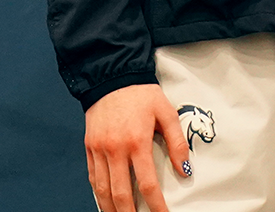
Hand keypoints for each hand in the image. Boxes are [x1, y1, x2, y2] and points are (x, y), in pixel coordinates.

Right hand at [84, 83, 191, 211]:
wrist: (112, 77)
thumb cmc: (141, 94)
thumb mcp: (166, 112)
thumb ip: (176, 143)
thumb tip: (184, 169)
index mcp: (137, 142)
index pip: (147, 184)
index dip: (156, 205)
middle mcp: (115, 149)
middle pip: (121, 194)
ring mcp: (100, 149)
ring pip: (103, 189)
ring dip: (112, 208)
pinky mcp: (90, 147)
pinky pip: (93, 177)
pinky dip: (99, 193)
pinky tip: (106, 202)